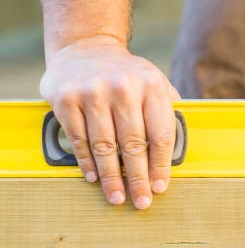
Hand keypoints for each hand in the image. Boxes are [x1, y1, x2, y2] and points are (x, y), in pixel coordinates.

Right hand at [40, 36, 179, 208]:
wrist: (85, 46)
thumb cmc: (127, 75)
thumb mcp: (154, 83)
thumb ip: (167, 111)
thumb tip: (177, 151)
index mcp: (151, 85)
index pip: (160, 134)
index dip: (161, 165)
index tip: (160, 187)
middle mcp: (123, 87)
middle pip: (133, 144)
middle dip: (138, 178)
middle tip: (141, 201)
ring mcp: (92, 92)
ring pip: (104, 145)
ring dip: (111, 176)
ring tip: (117, 196)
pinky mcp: (66, 98)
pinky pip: (78, 138)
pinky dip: (87, 161)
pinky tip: (94, 177)